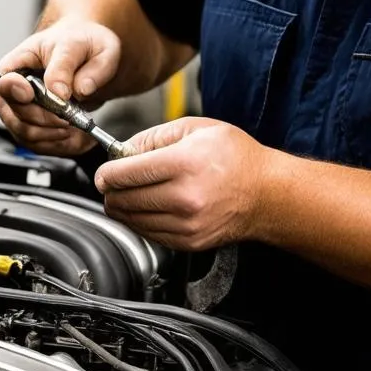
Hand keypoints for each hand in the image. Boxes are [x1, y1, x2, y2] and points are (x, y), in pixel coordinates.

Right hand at [0, 19, 120, 155]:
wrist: (88, 55)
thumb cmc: (81, 44)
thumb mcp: (88, 46)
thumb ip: (76, 67)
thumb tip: (65, 90)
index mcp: (21, 61)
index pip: (5, 81)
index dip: (14, 91)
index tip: (29, 94)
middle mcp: (15, 89)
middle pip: (15, 114)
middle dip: (45, 119)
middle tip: (71, 116)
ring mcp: (22, 110)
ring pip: (26, 134)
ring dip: (54, 135)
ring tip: (79, 126)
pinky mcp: (34, 127)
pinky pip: (41, 145)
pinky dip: (61, 145)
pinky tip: (80, 136)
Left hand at [95, 117, 269, 249]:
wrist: (266, 193)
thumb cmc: (236, 157)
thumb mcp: (196, 128)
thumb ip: (154, 137)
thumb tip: (123, 150)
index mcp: (185, 163)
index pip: (126, 173)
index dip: (107, 173)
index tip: (104, 172)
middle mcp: (185, 197)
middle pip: (124, 199)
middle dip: (111, 190)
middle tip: (112, 182)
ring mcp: (186, 224)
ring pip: (132, 220)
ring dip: (122, 207)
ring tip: (129, 193)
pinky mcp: (188, 241)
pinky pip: (148, 234)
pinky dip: (139, 221)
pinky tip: (145, 207)